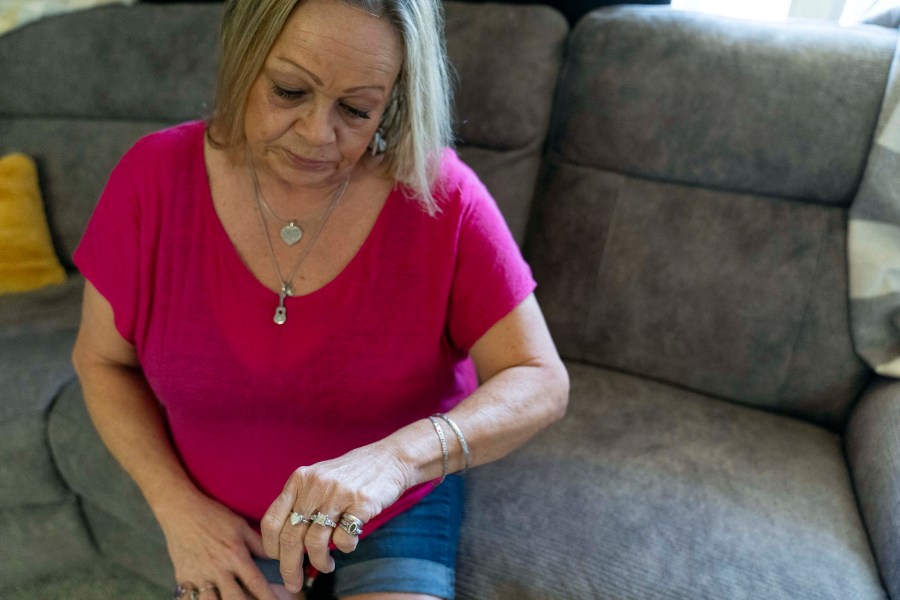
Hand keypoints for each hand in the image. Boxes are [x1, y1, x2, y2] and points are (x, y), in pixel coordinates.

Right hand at [154, 488, 276, 599]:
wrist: (181, 511)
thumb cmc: (213, 515)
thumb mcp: (240, 526)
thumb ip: (258, 544)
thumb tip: (276, 557)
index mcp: (235, 555)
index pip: (256, 583)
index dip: (268, 597)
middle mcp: (218, 569)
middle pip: (235, 599)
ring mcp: (199, 576)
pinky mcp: (183, 579)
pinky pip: (192, 598)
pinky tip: (211, 599)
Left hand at [260, 443, 409, 593]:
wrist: (389, 459)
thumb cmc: (350, 476)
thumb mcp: (318, 480)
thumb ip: (300, 502)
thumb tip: (280, 543)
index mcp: (299, 479)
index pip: (271, 521)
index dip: (271, 547)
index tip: (279, 560)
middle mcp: (315, 485)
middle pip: (290, 537)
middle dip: (290, 567)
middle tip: (293, 583)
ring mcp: (338, 493)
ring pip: (315, 542)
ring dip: (319, 562)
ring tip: (326, 566)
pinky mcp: (361, 503)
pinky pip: (343, 539)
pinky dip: (345, 548)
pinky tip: (349, 543)